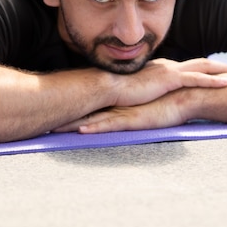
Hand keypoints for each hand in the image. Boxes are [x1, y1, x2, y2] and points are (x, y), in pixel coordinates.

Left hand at [53, 91, 185, 133]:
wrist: (184, 95)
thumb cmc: (166, 100)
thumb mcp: (144, 105)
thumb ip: (131, 107)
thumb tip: (121, 110)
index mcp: (117, 103)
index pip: (89, 106)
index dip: (70, 110)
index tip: (52, 113)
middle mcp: (116, 106)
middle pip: (84, 112)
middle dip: (63, 117)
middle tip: (42, 122)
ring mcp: (123, 112)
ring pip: (92, 120)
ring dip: (72, 125)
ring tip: (53, 129)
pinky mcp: (133, 120)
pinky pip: (110, 126)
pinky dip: (95, 129)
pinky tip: (81, 131)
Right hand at [109, 57, 226, 107]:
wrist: (110, 87)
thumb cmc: (119, 92)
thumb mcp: (137, 91)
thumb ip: (147, 93)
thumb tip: (149, 100)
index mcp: (161, 69)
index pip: (187, 67)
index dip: (202, 69)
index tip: (215, 72)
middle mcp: (168, 66)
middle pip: (199, 63)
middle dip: (218, 65)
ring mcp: (170, 71)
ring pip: (203, 67)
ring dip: (221, 69)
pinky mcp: (170, 79)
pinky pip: (198, 78)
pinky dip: (213, 80)